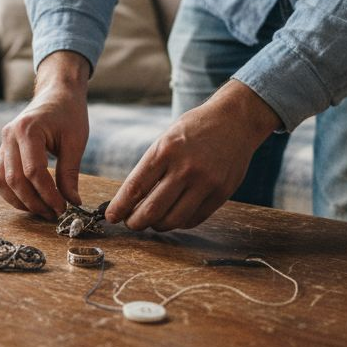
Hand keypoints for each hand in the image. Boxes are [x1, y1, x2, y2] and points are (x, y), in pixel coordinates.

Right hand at [0, 51, 90, 218]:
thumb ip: (70, 173)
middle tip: (53, 214)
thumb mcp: (75, 141)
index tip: (63, 208)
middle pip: (14, 180)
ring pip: (0, 181)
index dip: (48, 194)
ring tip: (41, 210)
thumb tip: (72, 202)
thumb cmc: (69, 114)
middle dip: (34, 202)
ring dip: (19, 201)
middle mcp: (9, 136)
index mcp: (27, 130)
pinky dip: (11, 192)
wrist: (56, 93)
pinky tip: (29, 200)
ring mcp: (2, 143)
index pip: (33, 172)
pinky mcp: (2, 150)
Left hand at [105, 80, 279, 231]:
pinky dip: (180, 222)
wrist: (235, 120)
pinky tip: (174, 216)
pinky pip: (194, 219)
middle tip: (131, 223)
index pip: (136, 187)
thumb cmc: (195, 129)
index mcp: (165, 150)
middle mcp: (185, 168)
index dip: (120, 207)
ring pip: (173, 219)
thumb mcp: (167, 139)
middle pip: (152, 210)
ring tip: (152, 221)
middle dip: (135, 222)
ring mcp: (206, 182)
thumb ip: (152, 167)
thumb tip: (131, 199)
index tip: (111, 216)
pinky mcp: (222, 193)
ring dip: (157, 225)